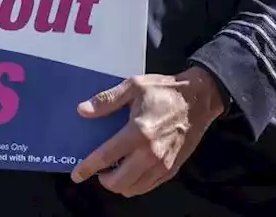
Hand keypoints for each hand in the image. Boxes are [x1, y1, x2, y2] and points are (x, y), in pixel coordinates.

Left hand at [70, 66, 226, 196]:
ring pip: (132, 189)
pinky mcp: (171, 169)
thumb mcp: (134, 86)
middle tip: (99, 170)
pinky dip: (135, 184)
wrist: (199, 100)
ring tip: (115, 170)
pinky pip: (147, 187)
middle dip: (103, 180)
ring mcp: (162, 164)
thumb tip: (82, 110)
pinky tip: (132, 170)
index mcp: (138, 132)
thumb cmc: (165, 91)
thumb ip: (107, 100)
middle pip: (118, 182)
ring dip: (119, 184)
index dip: (87, 168)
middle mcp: (149, 154)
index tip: (76, 174)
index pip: (106, 157)